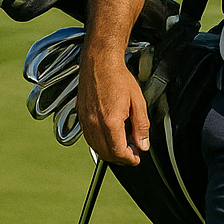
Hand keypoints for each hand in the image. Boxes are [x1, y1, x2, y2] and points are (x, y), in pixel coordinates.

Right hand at [76, 48, 148, 165]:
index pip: (118, 152)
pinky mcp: (80, 116)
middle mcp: (94, 124)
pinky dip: (99, 143)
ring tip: (123, 145)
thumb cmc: (119, 79)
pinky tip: (110, 137)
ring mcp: (84, 120)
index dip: (129, 159)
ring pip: (95, 148)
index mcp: (110, 122)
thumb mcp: (138, 103)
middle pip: (105, 153)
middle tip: (133, 154)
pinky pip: (88, 138)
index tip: (137, 158)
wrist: (99, 63)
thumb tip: (143, 145)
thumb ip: (141, 127)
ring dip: (109, 152)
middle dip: (120, 158)